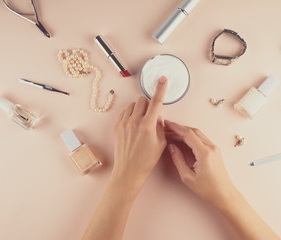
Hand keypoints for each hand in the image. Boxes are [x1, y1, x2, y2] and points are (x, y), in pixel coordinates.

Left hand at [112, 76, 167, 192]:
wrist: (129, 171)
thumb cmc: (147, 159)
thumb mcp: (161, 143)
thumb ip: (161, 125)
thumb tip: (158, 114)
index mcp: (148, 126)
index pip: (156, 102)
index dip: (161, 89)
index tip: (163, 79)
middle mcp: (134, 122)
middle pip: (142, 100)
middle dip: (148, 105)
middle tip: (151, 117)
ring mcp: (123, 123)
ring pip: (133, 105)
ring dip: (139, 109)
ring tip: (141, 123)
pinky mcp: (116, 126)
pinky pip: (125, 112)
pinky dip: (130, 114)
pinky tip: (133, 126)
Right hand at [165, 121, 235, 206]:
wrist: (224, 194)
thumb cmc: (207, 189)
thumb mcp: (188, 177)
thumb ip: (178, 160)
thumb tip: (171, 147)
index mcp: (204, 153)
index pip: (188, 134)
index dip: (175, 128)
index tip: (166, 124)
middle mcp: (211, 148)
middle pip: (193, 131)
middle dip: (178, 128)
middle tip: (166, 128)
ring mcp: (214, 148)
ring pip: (198, 133)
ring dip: (185, 131)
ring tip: (172, 132)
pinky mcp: (215, 150)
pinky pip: (202, 138)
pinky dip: (191, 136)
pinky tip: (183, 138)